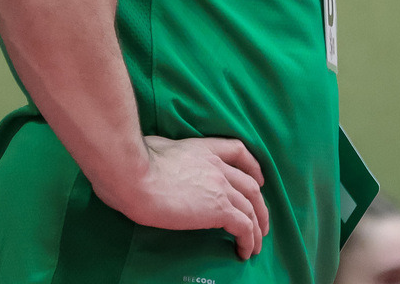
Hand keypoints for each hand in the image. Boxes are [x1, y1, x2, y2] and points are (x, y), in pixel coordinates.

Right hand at [120, 135, 269, 259]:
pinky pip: (244, 226)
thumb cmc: (139, 163)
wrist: (138, 177)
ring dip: (257, 228)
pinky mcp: (220, 209)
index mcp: (204, 149)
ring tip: (256, 245)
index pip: (238, 151)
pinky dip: (248, 240)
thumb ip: (168, 152)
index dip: (252, 166)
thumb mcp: (158, 147)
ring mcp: (221, 187)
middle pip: (250, 185)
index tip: (258, 180)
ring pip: (251, 208)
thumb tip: (159, 157)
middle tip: (261, 222)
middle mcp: (218, 166)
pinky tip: (244, 252)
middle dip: (260, 205)